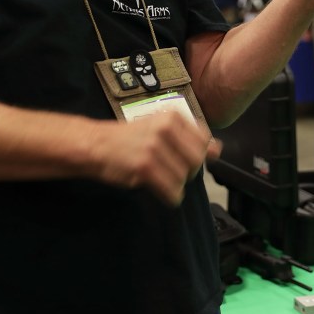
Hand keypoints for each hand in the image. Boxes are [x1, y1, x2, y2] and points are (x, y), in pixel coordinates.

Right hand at [89, 112, 216, 205]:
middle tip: (172, 171)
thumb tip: (218, 150)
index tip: (183, 158)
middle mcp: (166, 129)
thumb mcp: (162, 129)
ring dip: (176, 185)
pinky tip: (163, 193)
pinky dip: (171, 197)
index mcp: (173, 116)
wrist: (95, 144)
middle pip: (197, 161)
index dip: (197, 155)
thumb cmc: (130, 138)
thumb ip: (190, 138)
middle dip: (189, 171)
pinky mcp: (144, 167)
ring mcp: (154, 147)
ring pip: (184, 177)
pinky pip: (171, 190)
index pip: (204, 141)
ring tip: (161, 179)